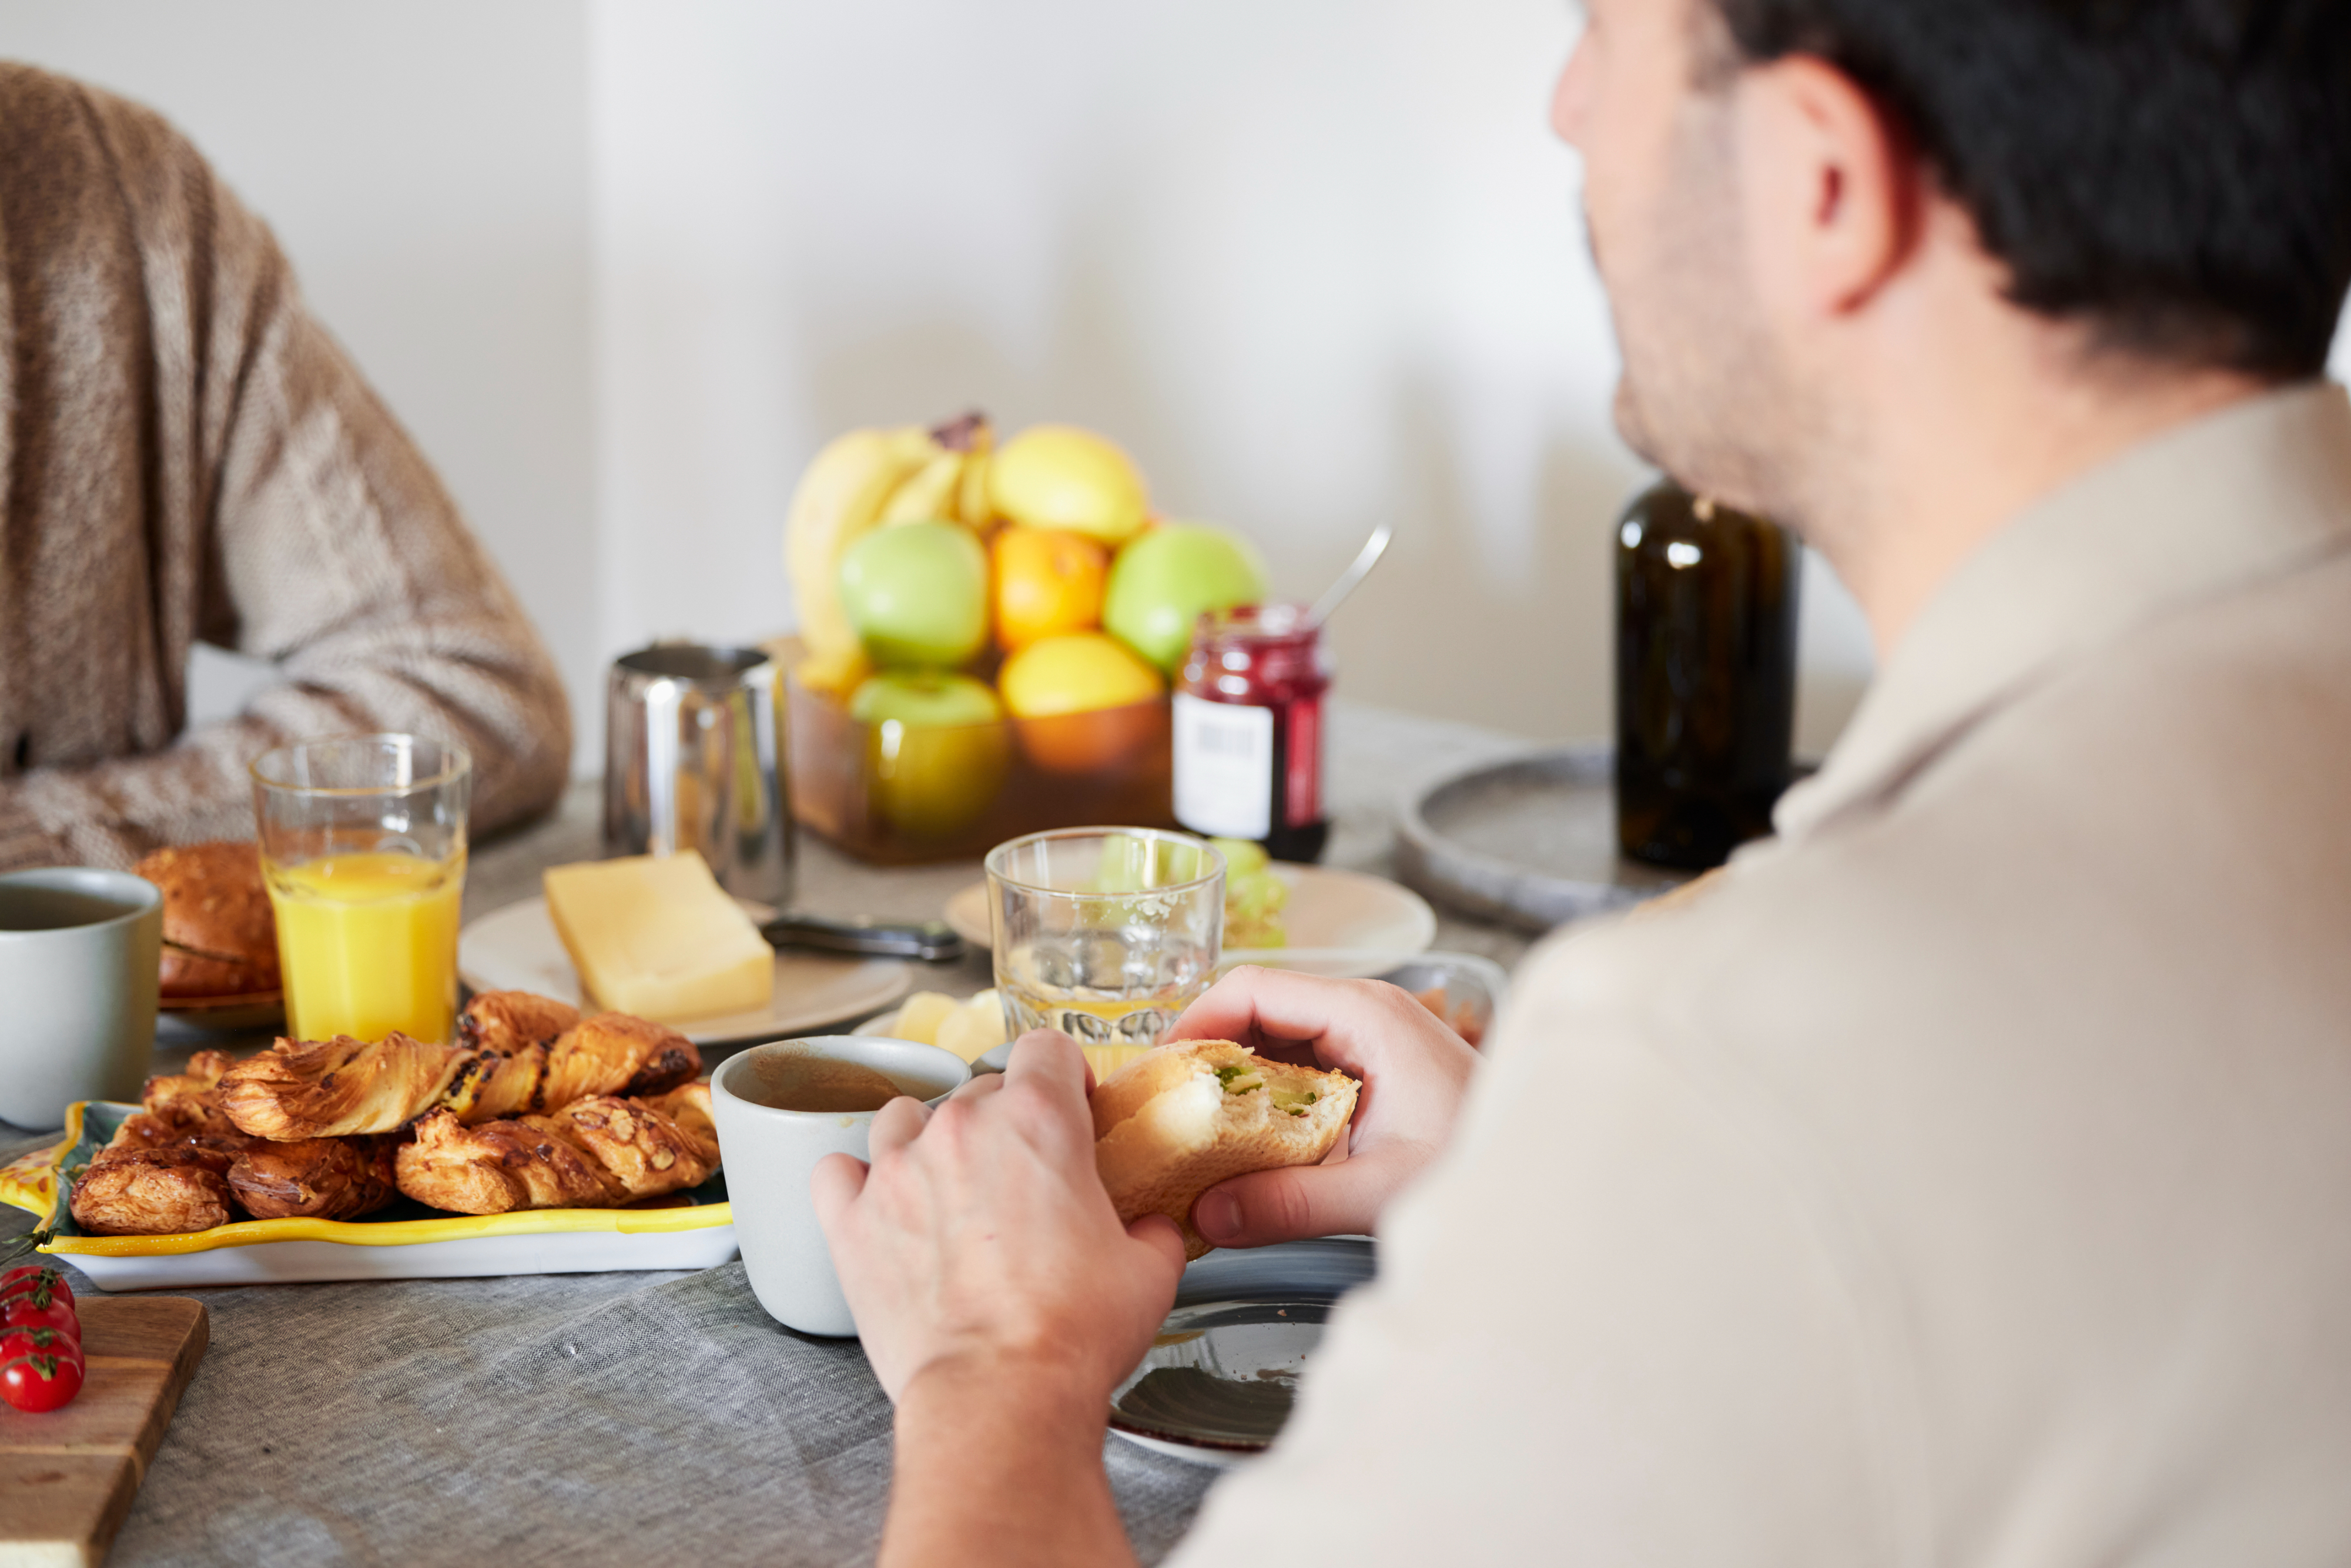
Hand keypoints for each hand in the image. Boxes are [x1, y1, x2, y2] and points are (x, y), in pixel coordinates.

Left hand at [811, 1029, 1186, 1405]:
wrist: (1000, 1393)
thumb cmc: (1070, 1333)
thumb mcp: (1149, 1271)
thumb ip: (1150, 1230)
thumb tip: (1148, 1231)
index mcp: (1038, 1122)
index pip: (1046, 1050)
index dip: (1064, 1077)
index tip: (1070, 1109)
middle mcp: (961, 1129)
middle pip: (980, 1088)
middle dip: (1004, 1126)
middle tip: (1022, 1182)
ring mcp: (897, 1171)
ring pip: (904, 1117)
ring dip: (926, 1142)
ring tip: (948, 1188)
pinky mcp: (851, 1222)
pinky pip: (836, 1171)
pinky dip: (855, 1183)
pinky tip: (878, 1206)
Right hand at [1168, 966, 1478, 1249]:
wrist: (1543, 1168)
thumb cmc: (1478, 1162)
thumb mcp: (1381, 1190)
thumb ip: (1292, 1203)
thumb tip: (1210, 1215)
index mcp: (1366, 1014)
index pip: (1255, 987)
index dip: (1196, 1022)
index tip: (1158, 1072)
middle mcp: (1364, 1010)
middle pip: (1257, 1006)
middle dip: (1204, 1053)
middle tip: (1160, 1105)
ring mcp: (1369, 1033)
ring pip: (1275, 1035)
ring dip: (1232, 1075)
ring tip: (1187, 1123)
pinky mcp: (1372, 1062)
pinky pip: (1300, 1062)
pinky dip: (1264, 1092)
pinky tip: (1242, 1135)